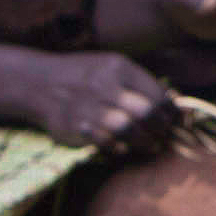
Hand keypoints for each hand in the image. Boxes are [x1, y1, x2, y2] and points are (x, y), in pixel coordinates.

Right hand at [21, 51, 173, 146]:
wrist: (38, 83)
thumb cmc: (84, 76)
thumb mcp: (111, 68)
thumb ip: (140, 84)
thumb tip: (175, 106)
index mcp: (118, 67)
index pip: (156, 94)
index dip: (171, 112)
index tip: (177, 122)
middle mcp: (104, 85)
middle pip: (146, 112)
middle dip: (161, 128)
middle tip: (164, 135)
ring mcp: (89, 106)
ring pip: (128, 129)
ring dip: (144, 142)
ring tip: (150, 146)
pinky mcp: (76, 126)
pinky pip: (106, 142)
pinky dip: (119, 148)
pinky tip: (123, 148)